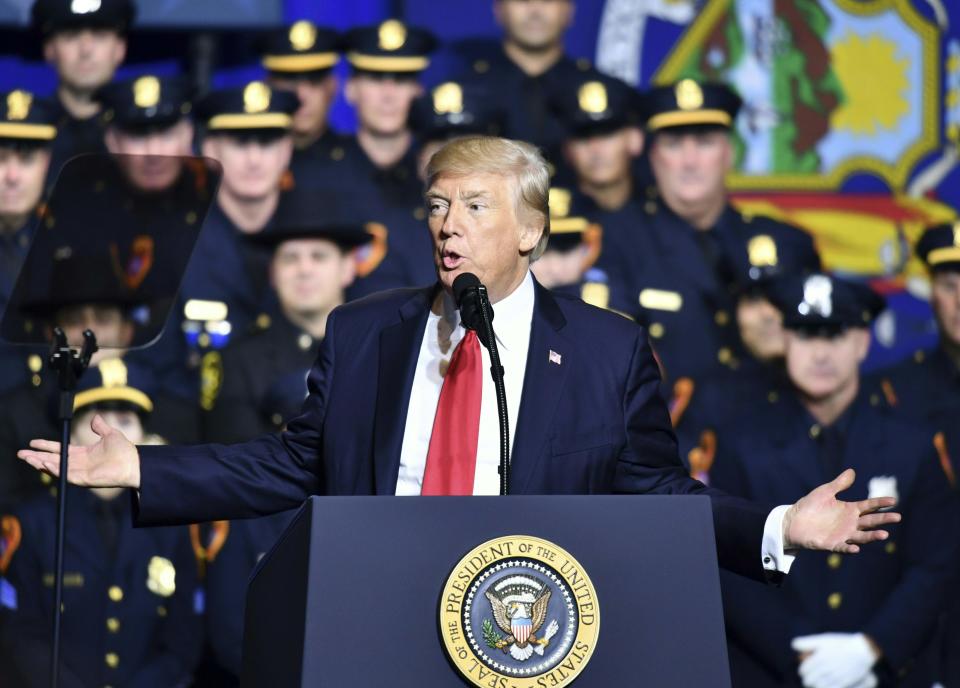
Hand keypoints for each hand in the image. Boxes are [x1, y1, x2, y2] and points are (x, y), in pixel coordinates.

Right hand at [17, 414, 140, 488]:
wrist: (134, 462)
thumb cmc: (124, 450)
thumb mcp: (110, 434)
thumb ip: (100, 427)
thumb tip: (94, 418)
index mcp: (82, 453)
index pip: (59, 450)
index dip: (46, 446)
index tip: (33, 442)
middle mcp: (78, 464)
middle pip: (52, 459)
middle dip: (36, 456)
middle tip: (21, 453)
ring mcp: (80, 472)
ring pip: (55, 468)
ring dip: (41, 463)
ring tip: (28, 459)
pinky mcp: (83, 479)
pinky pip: (65, 475)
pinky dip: (55, 470)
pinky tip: (45, 464)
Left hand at [783, 469, 899, 552]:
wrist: (793, 521)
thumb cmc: (810, 506)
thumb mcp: (825, 492)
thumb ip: (839, 484)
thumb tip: (852, 471)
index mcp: (850, 510)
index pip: (869, 506)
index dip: (880, 503)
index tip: (893, 500)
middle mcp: (850, 523)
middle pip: (870, 521)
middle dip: (883, 519)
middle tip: (897, 517)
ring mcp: (843, 535)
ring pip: (861, 536)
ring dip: (872, 536)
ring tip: (884, 534)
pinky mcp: (832, 544)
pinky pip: (842, 547)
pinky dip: (849, 549)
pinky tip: (856, 549)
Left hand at [792, 633, 878, 687]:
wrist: (863, 650)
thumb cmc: (841, 643)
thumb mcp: (823, 639)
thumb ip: (807, 642)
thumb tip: (793, 646)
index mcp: (820, 657)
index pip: (804, 670)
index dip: (802, 672)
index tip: (804, 671)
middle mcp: (827, 668)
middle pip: (809, 681)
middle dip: (807, 680)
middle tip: (809, 679)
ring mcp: (836, 677)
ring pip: (818, 687)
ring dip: (815, 685)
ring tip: (816, 684)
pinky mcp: (844, 683)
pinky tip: (825, 686)